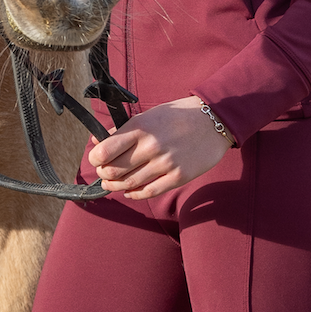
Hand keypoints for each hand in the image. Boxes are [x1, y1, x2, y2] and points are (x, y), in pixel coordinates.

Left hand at [88, 96, 233, 198]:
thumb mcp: (149, 116)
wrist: (215, 120)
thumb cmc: (179, 116)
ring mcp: (166, 163)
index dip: (95, 159)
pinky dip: (135, 195)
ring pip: (129, 184)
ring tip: (113, 184)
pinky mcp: (179, 176)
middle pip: (114, 171)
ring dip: (116, 187)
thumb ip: (123, 130)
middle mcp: (151, 146)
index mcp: (140, 128)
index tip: (97, 160)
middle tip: (104, 174)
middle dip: (104, 175)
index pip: (105, 151)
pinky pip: (150, 192)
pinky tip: (130, 192)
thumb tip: (97, 142)